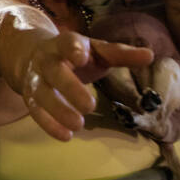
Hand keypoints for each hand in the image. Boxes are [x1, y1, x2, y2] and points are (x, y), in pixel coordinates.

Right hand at [21, 30, 153, 140]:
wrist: (30, 55)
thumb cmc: (74, 55)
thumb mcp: (96, 50)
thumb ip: (120, 54)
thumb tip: (150, 55)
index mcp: (64, 45)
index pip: (67, 42)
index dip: (73, 48)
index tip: (81, 56)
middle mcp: (46, 61)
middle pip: (54, 72)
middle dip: (69, 88)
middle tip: (89, 106)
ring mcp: (36, 79)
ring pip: (42, 94)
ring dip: (58, 110)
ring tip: (78, 125)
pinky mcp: (30, 97)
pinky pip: (35, 111)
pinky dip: (49, 125)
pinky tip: (66, 136)